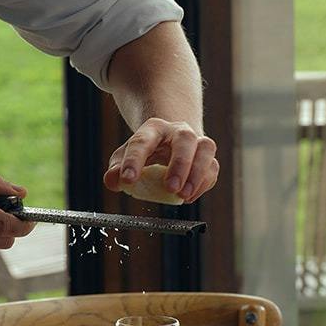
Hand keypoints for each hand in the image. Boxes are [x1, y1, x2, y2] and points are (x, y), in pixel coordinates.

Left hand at [102, 118, 218, 203]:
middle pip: (184, 139)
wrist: (170, 144)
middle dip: (179, 163)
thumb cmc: (145, 153)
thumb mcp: (125, 157)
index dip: (134, 160)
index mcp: (153, 128)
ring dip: (197, 174)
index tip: (127, 180)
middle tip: (171, 188)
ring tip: (183, 196)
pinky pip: (213, 168)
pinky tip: (189, 197)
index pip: (142, 141)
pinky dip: (204, 184)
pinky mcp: (208, 158)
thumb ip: (116, 169)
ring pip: (206, 149)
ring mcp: (197, 142)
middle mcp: (178, 131)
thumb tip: (112, 180)